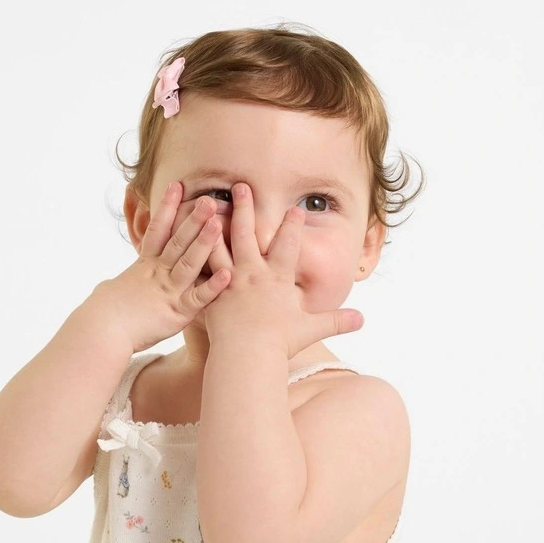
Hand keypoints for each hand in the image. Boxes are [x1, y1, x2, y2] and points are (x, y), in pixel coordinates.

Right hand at [103, 185, 231, 352]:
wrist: (100, 331)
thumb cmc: (102, 314)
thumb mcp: (111, 291)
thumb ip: (120, 285)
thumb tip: (111, 286)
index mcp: (144, 266)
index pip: (157, 231)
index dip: (167, 208)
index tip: (177, 186)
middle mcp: (158, 274)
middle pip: (177, 241)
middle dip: (193, 219)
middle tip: (210, 199)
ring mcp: (168, 292)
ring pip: (189, 262)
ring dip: (204, 243)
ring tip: (218, 223)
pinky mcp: (177, 312)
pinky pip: (198, 298)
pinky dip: (213, 286)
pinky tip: (227, 274)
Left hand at [202, 183, 364, 358]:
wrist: (247, 357)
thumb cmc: (279, 344)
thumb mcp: (311, 329)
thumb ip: (335, 320)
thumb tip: (362, 319)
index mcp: (276, 279)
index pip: (287, 246)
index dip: (292, 226)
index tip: (294, 208)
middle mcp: (251, 274)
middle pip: (247, 234)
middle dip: (246, 208)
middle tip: (241, 185)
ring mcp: (228, 282)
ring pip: (218, 245)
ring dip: (213, 222)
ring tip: (206, 202)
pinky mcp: (210, 293)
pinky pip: (198, 268)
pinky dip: (190, 252)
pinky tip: (182, 238)